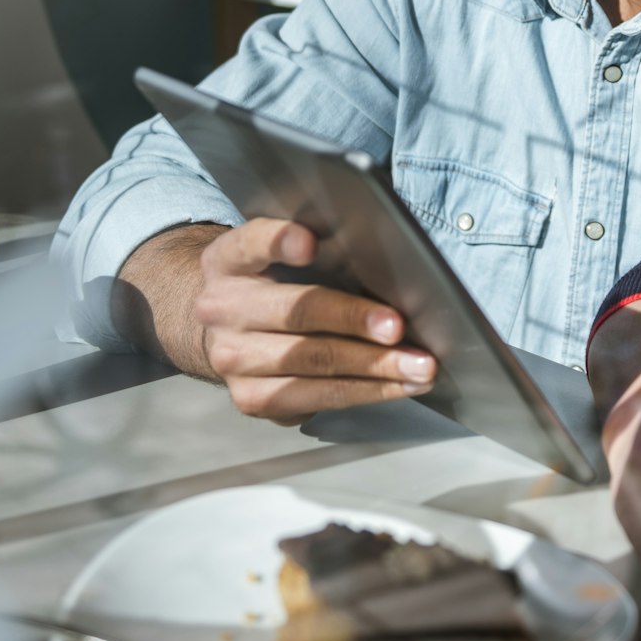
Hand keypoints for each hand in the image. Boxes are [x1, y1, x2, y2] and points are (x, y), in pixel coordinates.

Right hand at [193, 218, 437, 423]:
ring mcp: (232, 360)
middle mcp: (222, 310)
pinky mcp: (251, 398)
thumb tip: (381, 255)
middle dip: (354, 321)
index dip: (280, 241)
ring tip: (417, 368)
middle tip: (399, 328)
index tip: (310, 244)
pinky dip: (364, 393)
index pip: (252, 243)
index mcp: (229, 261)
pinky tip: (396, 387)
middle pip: (296, 312)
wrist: (226, 331)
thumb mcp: (278, 254)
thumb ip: (313, 245)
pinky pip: (316, 399)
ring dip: (374, 369)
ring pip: (312, 364)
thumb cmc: (272, 284)